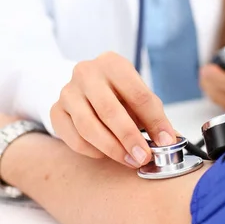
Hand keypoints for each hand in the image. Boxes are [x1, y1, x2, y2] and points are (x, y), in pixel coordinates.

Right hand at [50, 52, 175, 167]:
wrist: (85, 87)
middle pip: (110, 110)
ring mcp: (68, 91)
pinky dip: (93, 151)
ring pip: (88, 126)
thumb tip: (168, 141)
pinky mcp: (56, 110)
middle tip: (143, 157)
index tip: (166, 142)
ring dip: (112, 148)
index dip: (155, 121)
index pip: (138, 94)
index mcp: (113, 63)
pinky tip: (107, 154)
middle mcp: (87, 73)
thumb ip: (153, 115)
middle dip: (130, 138)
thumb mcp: (138, 95)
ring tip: (129, 160)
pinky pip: (74, 138)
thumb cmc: (118, 93)